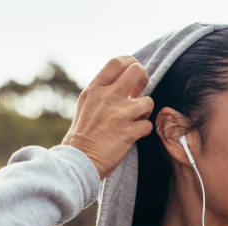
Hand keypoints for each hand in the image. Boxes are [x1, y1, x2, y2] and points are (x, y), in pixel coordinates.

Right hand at [63, 56, 153, 179]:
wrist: (78, 161)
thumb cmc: (81, 136)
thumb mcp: (86, 105)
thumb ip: (102, 92)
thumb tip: (119, 84)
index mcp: (95, 89)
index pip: (118, 62)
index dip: (131, 64)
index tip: (132, 77)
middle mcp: (108, 97)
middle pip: (137, 71)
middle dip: (144, 80)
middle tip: (139, 93)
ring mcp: (120, 114)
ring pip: (148, 101)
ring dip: (145, 111)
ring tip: (135, 119)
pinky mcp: (129, 132)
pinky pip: (148, 125)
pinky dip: (143, 130)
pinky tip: (133, 135)